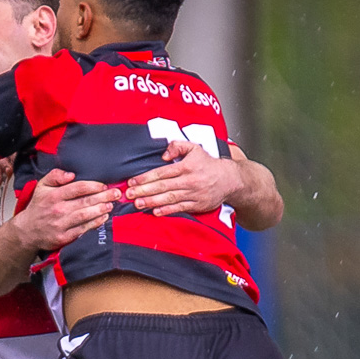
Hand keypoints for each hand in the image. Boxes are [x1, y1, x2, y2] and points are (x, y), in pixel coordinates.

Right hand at [10, 169, 119, 251]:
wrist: (27, 231)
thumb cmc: (38, 207)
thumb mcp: (41, 186)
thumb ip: (55, 176)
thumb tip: (71, 174)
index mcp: (53, 196)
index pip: (78, 188)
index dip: (94, 186)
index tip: (104, 185)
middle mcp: (57, 210)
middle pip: (85, 201)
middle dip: (104, 197)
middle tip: (116, 194)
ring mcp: (60, 224)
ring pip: (85, 215)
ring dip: (101, 209)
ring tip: (111, 205)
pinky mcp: (63, 237)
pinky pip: (83, 229)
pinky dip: (95, 223)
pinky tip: (103, 218)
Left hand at [125, 138, 243, 216]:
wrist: (230, 179)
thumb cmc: (209, 164)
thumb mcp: (195, 148)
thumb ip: (177, 146)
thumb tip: (163, 154)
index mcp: (187, 166)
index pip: (162, 172)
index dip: (145, 177)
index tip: (132, 182)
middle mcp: (189, 181)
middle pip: (163, 186)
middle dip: (144, 191)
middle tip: (129, 195)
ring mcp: (193, 194)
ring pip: (169, 198)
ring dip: (152, 202)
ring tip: (138, 204)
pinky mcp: (197, 205)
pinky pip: (180, 208)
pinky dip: (167, 210)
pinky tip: (155, 212)